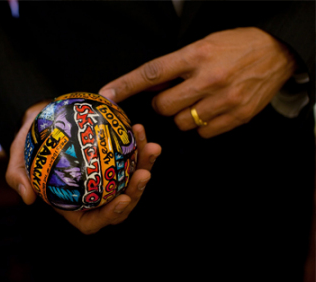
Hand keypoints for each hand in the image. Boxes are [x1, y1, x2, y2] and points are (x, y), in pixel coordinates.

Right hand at [6, 102, 160, 234]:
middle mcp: (92, 196)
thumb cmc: (29, 146)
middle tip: (145, 173)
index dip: (111, 215)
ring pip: (131, 180)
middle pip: (121, 203)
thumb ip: (17, 178)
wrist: (40, 123)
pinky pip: (130, 157)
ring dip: (145, 166)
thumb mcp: (17, 160)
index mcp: (72, 206)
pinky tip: (138, 129)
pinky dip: (138, 145)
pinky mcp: (113, 159)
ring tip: (151, 148)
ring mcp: (106, 178)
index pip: (93, 222)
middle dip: (137, 192)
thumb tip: (27, 198)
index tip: (122, 199)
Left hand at [99, 27, 296, 137]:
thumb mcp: (202, 46)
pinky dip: (202, 125)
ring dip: (183, 115)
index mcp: (196, 55)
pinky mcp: (237, 116)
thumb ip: (175, 67)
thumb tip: (148, 85)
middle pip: (163, 106)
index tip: (108, 95)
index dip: (126, 85)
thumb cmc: (235, 47)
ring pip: (182, 122)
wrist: (276, 52)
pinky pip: (203, 132)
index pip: (152, 73)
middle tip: (177, 94)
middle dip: (163, 103)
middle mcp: (209, 78)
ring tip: (198, 101)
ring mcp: (224, 99)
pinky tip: (212, 110)